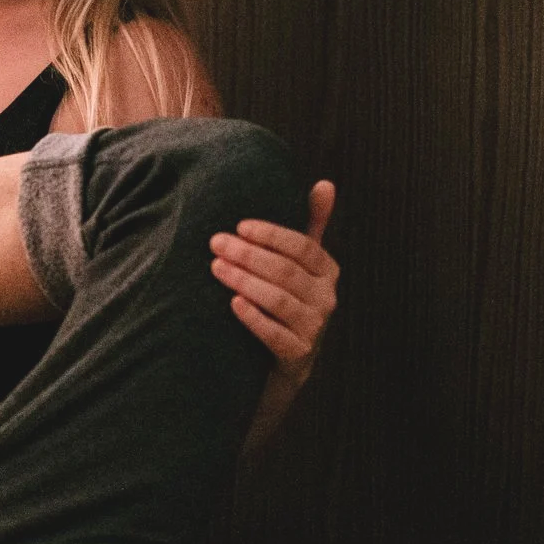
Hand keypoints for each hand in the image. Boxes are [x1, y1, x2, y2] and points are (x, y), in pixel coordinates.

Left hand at [212, 181, 337, 382]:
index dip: (272, 235)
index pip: (304, 247)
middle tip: (216, 242)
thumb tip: (326, 184)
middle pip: (287, 272)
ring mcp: (314, 328)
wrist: (287, 359)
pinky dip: (253, 318)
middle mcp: (327, 299)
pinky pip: (275, 335)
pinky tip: (232, 303)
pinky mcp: (298, 355)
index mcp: (328, 271)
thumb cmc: (290, 298)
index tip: (239, 225)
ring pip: (279, 300)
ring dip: (246, 281)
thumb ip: (311, 224)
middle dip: (249, 255)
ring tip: (217, 268)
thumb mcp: (302, 264)